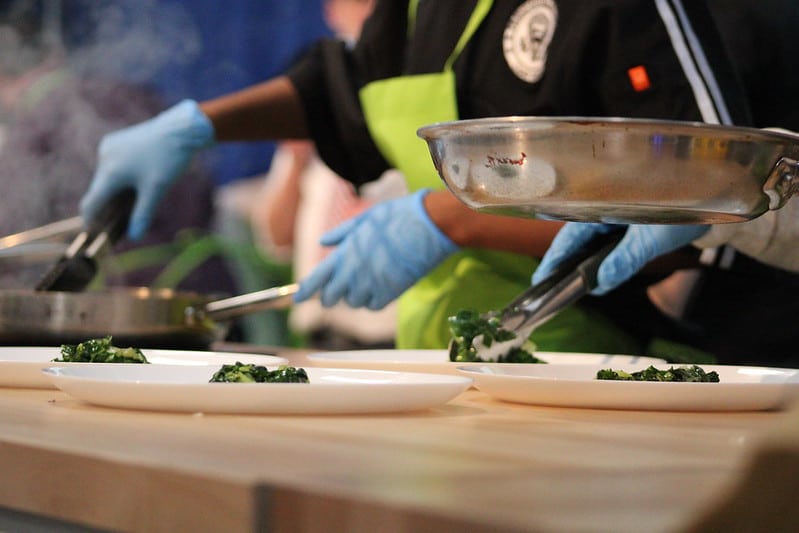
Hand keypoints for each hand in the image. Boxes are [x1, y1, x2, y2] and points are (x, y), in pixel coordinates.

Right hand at [80, 100, 213, 239]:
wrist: (181, 128)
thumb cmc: (169, 159)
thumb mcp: (157, 190)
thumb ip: (142, 214)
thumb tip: (134, 237)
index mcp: (110, 172)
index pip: (91, 203)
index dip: (91, 220)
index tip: (93, 234)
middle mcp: (104, 158)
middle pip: (99, 191)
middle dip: (107, 207)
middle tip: (119, 222)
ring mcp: (109, 147)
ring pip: (106, 178)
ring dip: (114, 192)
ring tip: (132, 201)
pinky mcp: (115, 141)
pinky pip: (112, 165)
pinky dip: (119, 178)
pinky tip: (135, 183)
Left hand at [294, 189, 458, 309]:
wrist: (426, 226)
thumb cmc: (395, 217)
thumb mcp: (364, 218)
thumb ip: (342, 233)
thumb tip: (322, 241)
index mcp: (344, 253)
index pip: (317, 278)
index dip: (305, 290)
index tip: (298, 298)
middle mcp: (353, 272)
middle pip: (331, 297)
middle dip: (329, 295)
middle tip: (334, 290)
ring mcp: (372, 284)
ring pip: (352, 302)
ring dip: (353, 296)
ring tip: (362, 282)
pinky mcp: (390, 292)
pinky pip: (372, 305)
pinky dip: (372, 300)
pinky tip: (377, 288)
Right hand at [532, 222, 708, 293]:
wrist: (717, 194)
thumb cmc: (687, 205)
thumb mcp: (653, 237)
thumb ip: (626, 259)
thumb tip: (601, 282)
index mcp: (604, 205)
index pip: (569, 235)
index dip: (554, 258)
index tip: (540, 280)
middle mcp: (605, 209)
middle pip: (575, 240)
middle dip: (562, 265)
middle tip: (546, 290)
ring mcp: (616, 217)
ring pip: (590, 243)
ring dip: (580, 264)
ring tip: (568, 287)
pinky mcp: (629, 225)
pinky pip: (606, 244)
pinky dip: (599, 261)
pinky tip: (597, 277)